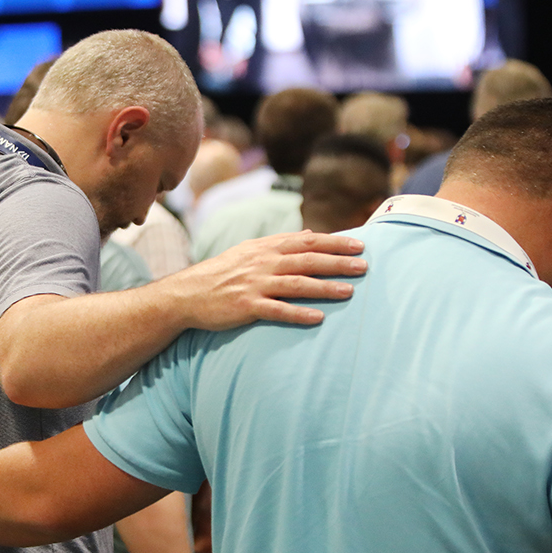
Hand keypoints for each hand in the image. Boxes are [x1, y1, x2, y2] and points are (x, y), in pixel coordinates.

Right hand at [164, 231, 366, 328]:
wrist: (187, 294)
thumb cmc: (221, 272)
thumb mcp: (250, 250)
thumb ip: (281, 243)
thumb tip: (310, 234)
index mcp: (266, 248)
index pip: (307, 241)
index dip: (335, 243)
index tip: (359, 245)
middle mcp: (263, 263)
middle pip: (307, 260)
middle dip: (337, 263)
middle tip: (364, 266)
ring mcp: (254, 285)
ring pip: (296, 284)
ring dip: (324, 288)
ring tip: (349, 292)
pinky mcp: (246, 306)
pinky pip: (277, 310)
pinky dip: (298, 314)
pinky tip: (317, 318)